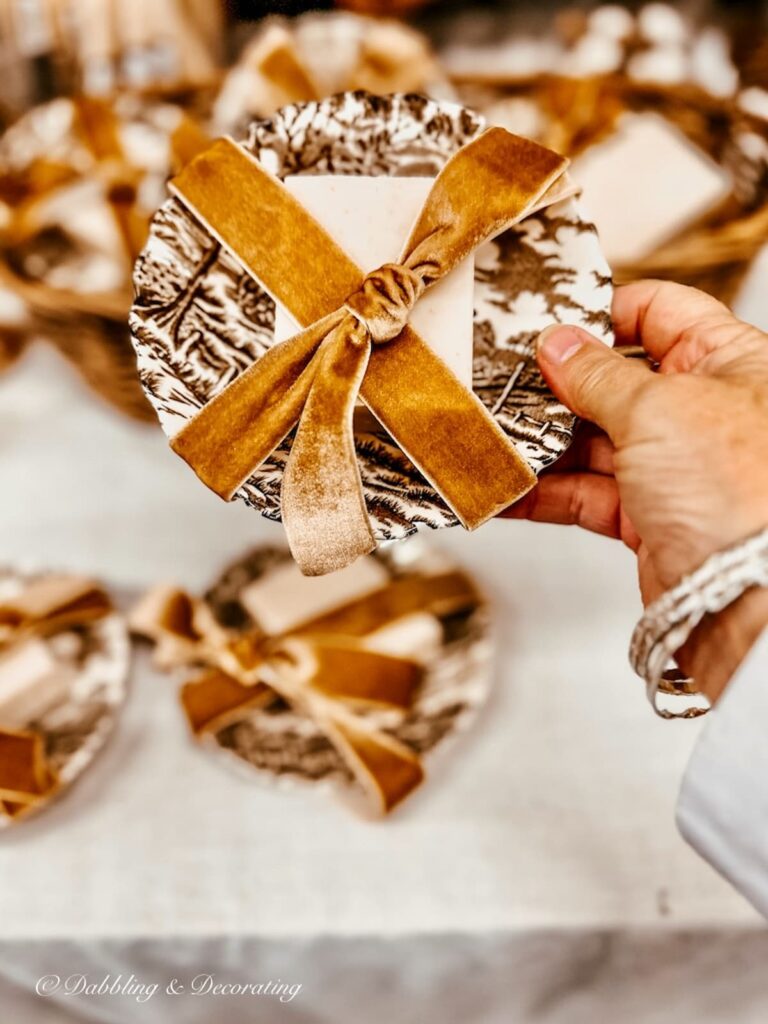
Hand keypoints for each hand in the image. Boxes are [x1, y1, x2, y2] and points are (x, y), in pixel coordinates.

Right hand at [503, 280, 767, 701]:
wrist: (744, 597)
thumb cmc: (737, 488)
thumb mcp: (658, 408)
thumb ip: (598, 374)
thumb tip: (559, 345)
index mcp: (728, 362)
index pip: (662, 314)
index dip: (604, 314)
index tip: (549, 324)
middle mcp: (702, 411)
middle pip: (615, 381)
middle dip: (555, 385)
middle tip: (500, 382)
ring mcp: (673, 467)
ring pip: (593, 441)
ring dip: (539, 441)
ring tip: (490, 435)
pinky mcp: (646, 518)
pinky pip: (584, 494)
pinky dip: (541, 492)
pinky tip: (503, 487)